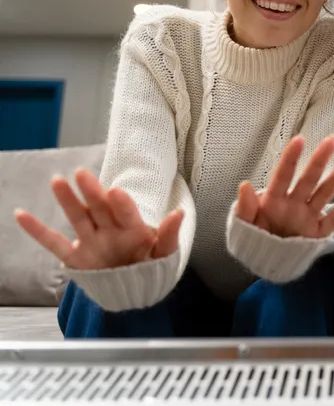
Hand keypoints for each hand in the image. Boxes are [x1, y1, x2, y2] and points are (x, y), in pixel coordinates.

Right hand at [14, 168, 182, 269]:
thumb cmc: (151, 268)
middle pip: (100, 208)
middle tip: (83, 174)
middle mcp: (111, 230)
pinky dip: (37, 231)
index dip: (121, 204)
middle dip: (92, 192)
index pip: (126, 213)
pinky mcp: (77, 257)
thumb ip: (169, 236)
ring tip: (58, 181)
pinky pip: (54, 243)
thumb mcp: (165, 255)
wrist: (136, 293)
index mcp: (134, 228)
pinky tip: (22, 215)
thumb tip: (179, 213)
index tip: (115, 193)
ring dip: (68, 200)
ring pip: (78, 217)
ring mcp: (92, 241)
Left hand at [235, 135, 333, 238]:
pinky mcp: (318, 232)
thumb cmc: (253, 239)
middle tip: (332, 139)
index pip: (283, 176)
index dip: (291, 159)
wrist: (264, 262)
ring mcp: (308, 216)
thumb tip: (244, 185)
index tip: (300, 139)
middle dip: (319, 160)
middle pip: (309, 179)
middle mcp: (294, 203)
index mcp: (274, 200)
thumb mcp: (243, 226)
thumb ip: (245, 208)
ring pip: (325, 193)